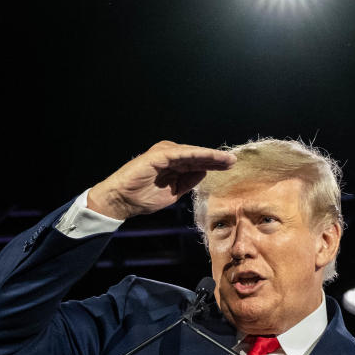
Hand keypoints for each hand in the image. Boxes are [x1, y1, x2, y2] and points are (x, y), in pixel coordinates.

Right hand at [87, 141, 235, 219]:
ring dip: (209, 156)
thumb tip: (204, 173)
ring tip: (226, 159)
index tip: (229, 166)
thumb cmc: (142, 198)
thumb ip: (188, 182)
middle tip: (233, 160)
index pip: (196, 162)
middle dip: (216, 159)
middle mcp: (168, 156)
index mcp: (172, 164)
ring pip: (191, 153)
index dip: (213, 164)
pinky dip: (196, 155)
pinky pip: (181, 154)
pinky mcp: (157, 155)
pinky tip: (209, 158)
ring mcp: (163, 154)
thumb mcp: (173, 193)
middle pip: (197, 156)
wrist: (122, 201)